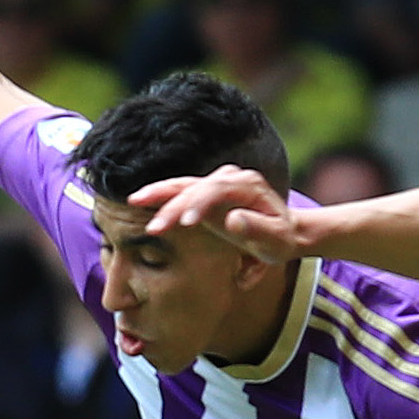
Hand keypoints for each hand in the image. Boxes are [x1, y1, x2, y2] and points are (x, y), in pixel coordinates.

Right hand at [128, 165, 308, 261]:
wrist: (285, 230)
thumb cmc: (281, 238)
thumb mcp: (277, 239)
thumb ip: (258, 229)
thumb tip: (234, 220)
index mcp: (248, 185)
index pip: (217, 190)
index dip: (199, 205)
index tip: (184, 223)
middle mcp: (229, 178)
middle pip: (195, 187)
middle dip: (172, 206)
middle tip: (154, 229)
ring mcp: (216, 183)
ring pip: (183, 185)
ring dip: (159, 194)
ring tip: (134, 201)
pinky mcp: (205, 193)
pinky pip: (180, 191)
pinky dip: (160, 195)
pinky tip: (139, 199)